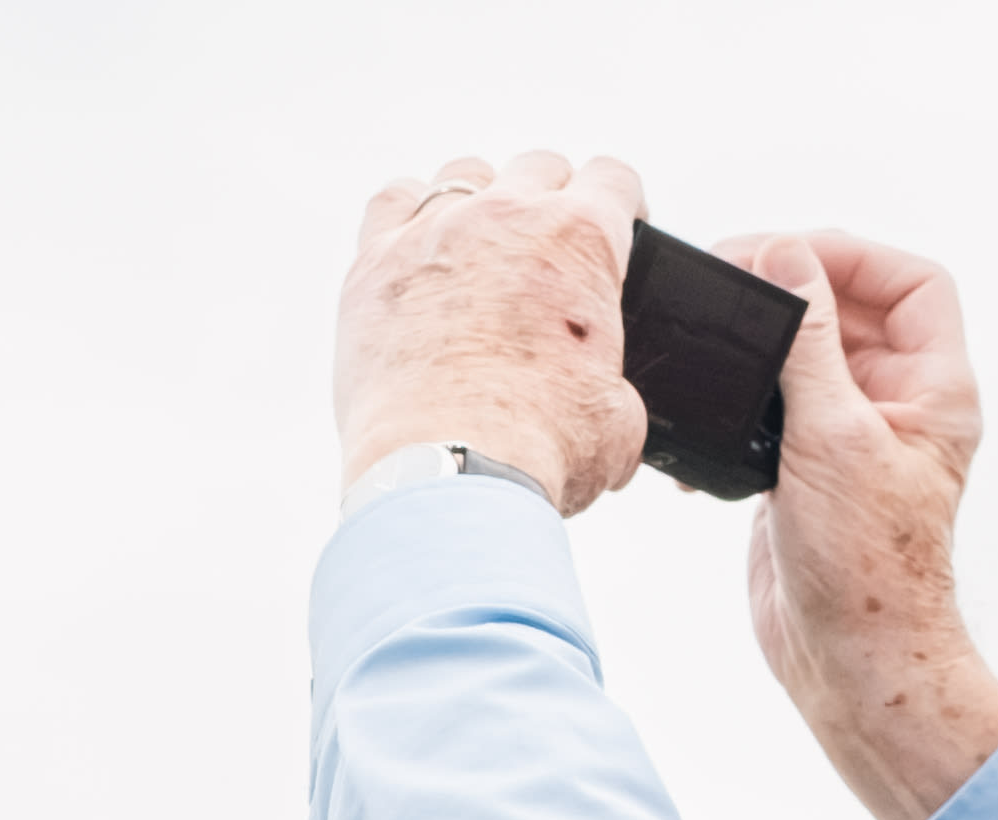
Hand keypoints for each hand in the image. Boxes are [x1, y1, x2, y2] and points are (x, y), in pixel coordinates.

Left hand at [333, 150, 653, 513]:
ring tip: (482, 246)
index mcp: (581, 240)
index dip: (622, 203)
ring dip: (483, 199)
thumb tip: (609, 406)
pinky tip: (415, 244)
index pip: (613, 179)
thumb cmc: (537, 450)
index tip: (616, 229)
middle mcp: (508, 215)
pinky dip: (407, 213)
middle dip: (553, 200)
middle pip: (539, 168)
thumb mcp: (617, 423)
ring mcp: (436, 231)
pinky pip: (391, 201)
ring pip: (466, 174)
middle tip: (549, 250)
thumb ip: (616, 388)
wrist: (450, 472)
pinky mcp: (375, 263)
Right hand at [737, 231, 997, 819]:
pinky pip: (774, 412)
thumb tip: (787, 258)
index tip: (792, 254)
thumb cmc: (866, 569)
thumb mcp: (834, 436)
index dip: (856, 257)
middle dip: (792, 291)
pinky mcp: (806, 473)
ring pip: (806, 360)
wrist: (848, 663)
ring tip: (710, 337)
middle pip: (850, 313)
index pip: (914, 284)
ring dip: (760, 347)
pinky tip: (707, 421)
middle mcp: (898, 408)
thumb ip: (809, 342)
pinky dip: (740, 404)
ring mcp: (850, 441)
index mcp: (934, 390)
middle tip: (731, 280)